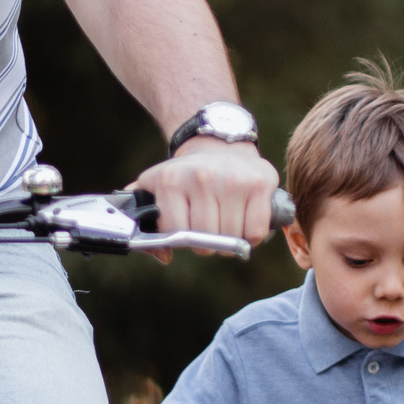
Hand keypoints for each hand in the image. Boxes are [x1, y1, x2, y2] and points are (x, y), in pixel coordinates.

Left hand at [131, 138, 281, 262]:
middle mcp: (201, 177)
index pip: (175, 233)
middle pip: (205, 240)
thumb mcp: (156, 188)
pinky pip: (255, 231)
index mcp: (171, 180)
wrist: (219, 147)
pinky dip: (251, 236)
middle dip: (207, 243)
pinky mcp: (259, 184)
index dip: (181, 239)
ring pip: (231, 239)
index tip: (185, 229)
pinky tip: (244, 221)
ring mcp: (232, 180)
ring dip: (230, 241)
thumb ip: (145, 221)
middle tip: (208, 229)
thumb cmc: (187, 178)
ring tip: (225, 223)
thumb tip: (163, 256)